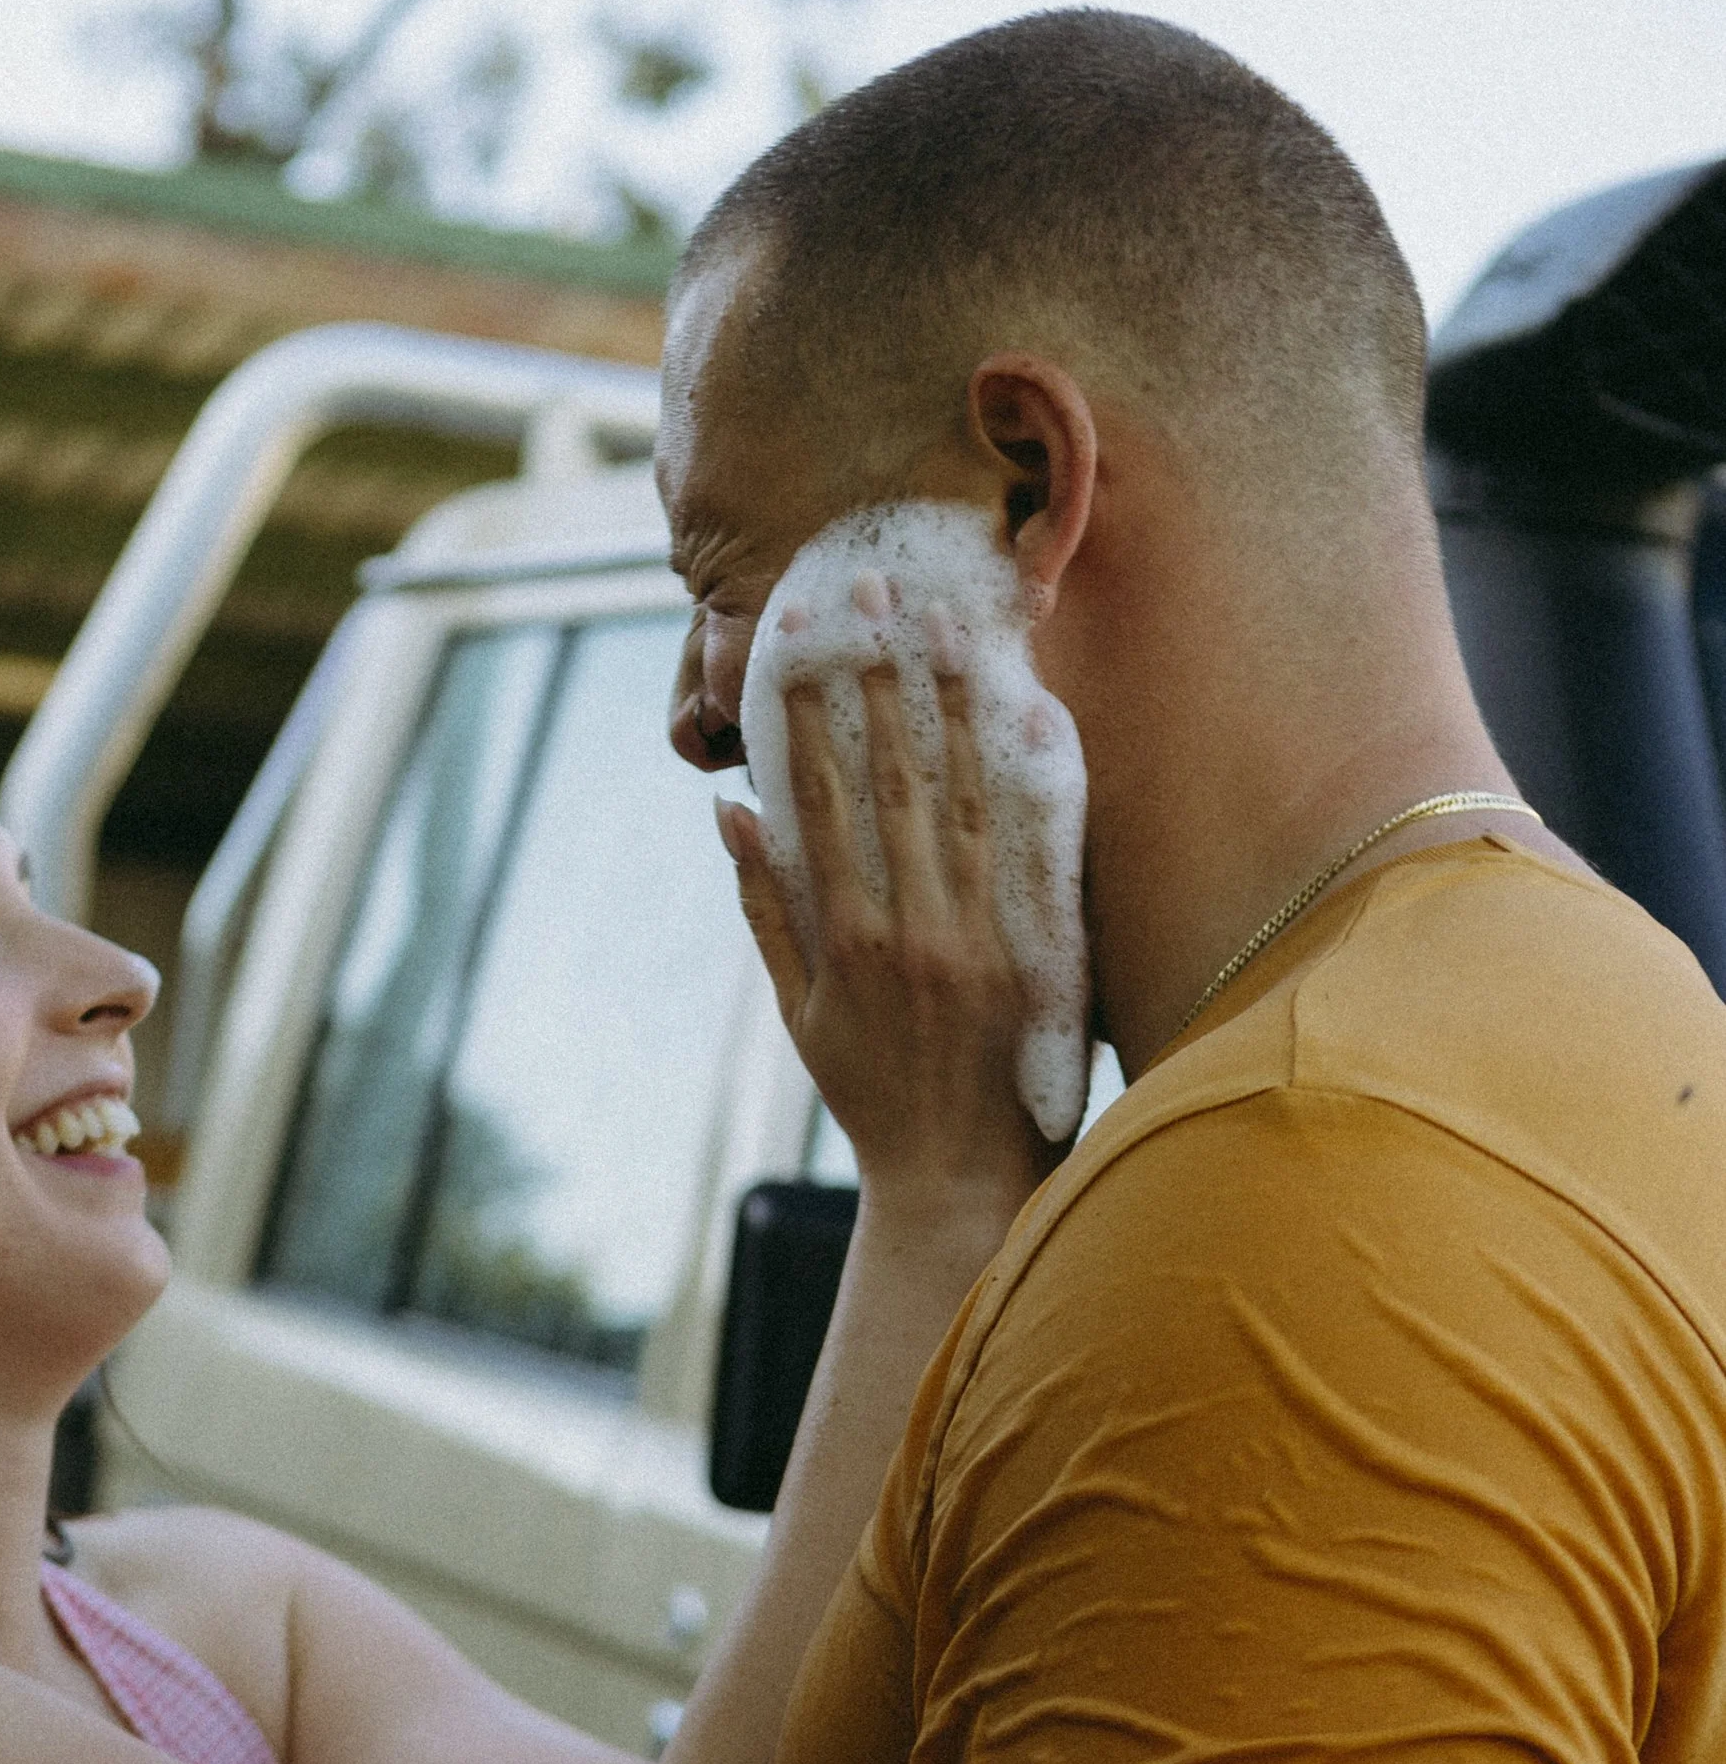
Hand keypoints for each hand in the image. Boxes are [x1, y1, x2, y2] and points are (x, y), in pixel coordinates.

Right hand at [719, 627, 1052, 1211]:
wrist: (959, 1173)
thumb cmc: (866, 1093)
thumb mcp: (794, 1009)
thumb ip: (765, 909)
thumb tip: (731, 815)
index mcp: (844, 940)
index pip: (823, 800)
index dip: (808, 714)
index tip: (799, 641)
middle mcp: (912, 927)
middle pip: (896, 777)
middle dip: (880, 676)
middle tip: (872, 590)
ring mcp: (980, 934)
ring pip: (965, 794)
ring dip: (952, 700)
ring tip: (942, 622)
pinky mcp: (1033, 946)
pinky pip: (1023, 842)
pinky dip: (1017, 771)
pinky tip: (1016, 707)